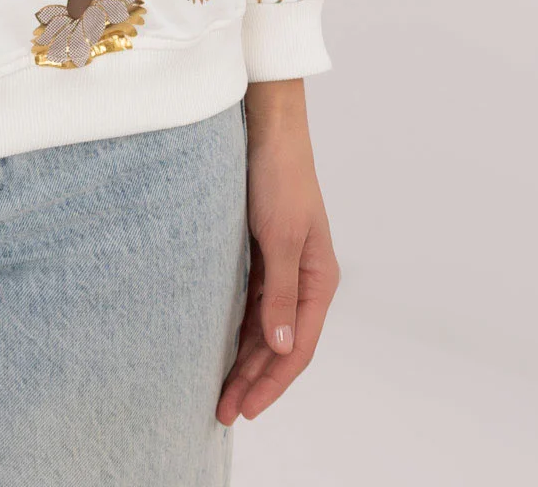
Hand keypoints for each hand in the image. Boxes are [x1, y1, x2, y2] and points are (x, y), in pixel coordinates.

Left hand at [217, 78, 340, 425]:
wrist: (265, 126)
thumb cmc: (278, 176)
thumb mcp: (279, 237)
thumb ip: (281, 294)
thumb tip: (284, 348)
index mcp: (318, 279)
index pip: (298, 348)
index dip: (272, 382)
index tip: (245, 408)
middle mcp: (303, 278)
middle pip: (280, 344)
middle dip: (254, 380)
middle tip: (222, 411)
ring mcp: (281, 266)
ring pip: (264, 328)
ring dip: (244, 360)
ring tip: (218, 392)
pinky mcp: (260, 251)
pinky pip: (251, 304)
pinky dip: (238, 329)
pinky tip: (219, 347)